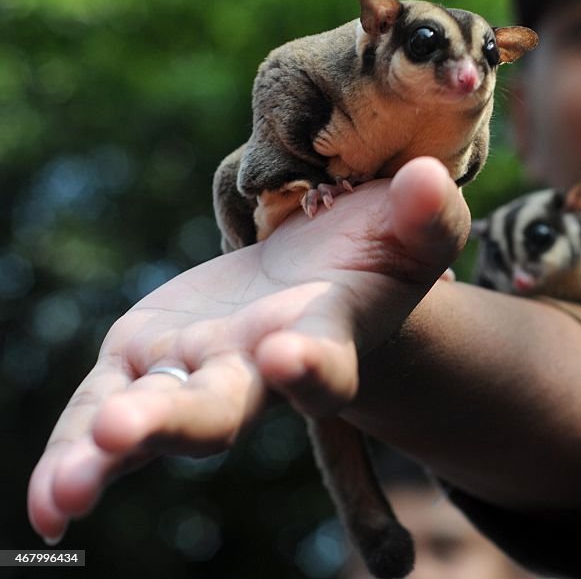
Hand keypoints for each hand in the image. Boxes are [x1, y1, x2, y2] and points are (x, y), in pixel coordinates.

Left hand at [27, 157, 468, 543]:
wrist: (319, 279)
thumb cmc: (375, 255)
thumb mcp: (410, 233)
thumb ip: (427, 218)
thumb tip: (426, 180)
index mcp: (325, 339)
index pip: (324, 366)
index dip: (311, 368)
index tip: (292, 357)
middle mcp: (257, 370)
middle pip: (221, 407)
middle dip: (181, 419)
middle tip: (127, 431)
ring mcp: (196, 371)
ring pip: (154, 413)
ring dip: (110, 445)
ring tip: (68, 490)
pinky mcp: (143, 360)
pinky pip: (101, 409)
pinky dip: (73, 451)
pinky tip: (50, 504)